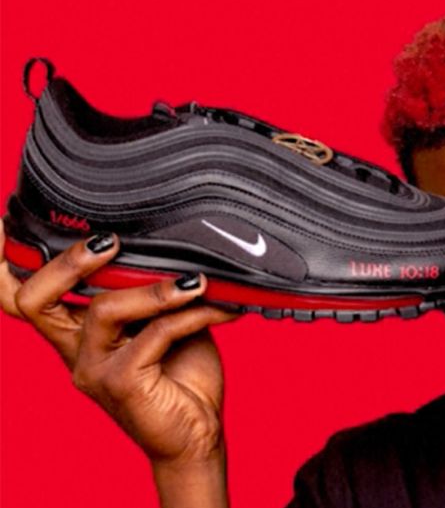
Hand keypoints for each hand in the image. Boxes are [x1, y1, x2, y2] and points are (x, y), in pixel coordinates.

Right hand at [0, 220, 238, 506]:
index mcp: (77, 333)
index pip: (24, 295)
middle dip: (67, 261)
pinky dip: (188, 314)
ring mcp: (93, 369)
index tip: (6, 218)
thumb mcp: (166, 322)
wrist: (197, 434)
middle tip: (110, 241)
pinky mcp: (121, 383)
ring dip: (155, 288)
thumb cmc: (181, 376)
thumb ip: (155, 291)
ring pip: (103, 309)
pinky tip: (215, 308)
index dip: (6, 260)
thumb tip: (177, 247)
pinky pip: (153, 334)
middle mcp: (75, 350)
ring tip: (196, 281)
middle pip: (32, 300)